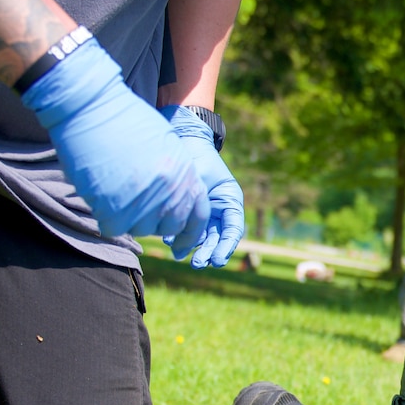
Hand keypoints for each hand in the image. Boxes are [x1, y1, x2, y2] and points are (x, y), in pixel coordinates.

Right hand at [21, 36, 207, 241]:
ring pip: (141, 229)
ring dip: (129, 217)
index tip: (182, 238)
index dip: (190, 230)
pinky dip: (106, 216)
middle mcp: (170, 192)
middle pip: (169, 226)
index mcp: (187, 174)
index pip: (199, 216)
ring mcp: (144, 203)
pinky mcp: (115, 210)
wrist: (93, 106)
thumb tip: (174, 200)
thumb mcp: (165, 144)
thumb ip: (176, 174)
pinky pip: (114, 227)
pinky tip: (101, 195)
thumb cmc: (125, 119)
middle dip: (156, 220)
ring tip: (116, 191)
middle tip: (137, 205)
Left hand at [163, 107, 245, 267]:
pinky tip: (170, 241)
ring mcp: (207, 211)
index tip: (217, 261)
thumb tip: (182, 228)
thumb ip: (193, 204)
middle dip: (208, 252)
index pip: (233, 229)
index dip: (226, 247)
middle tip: (197, 263)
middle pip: (218, 237)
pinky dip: (180, 235)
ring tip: (179, 255)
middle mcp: (221, 209)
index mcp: (231, 200)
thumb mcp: (199, 179)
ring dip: (193, 247)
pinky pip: (188, 228)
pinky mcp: (192, 210)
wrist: (185, 141)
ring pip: (203, 236)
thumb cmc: (196, 157)